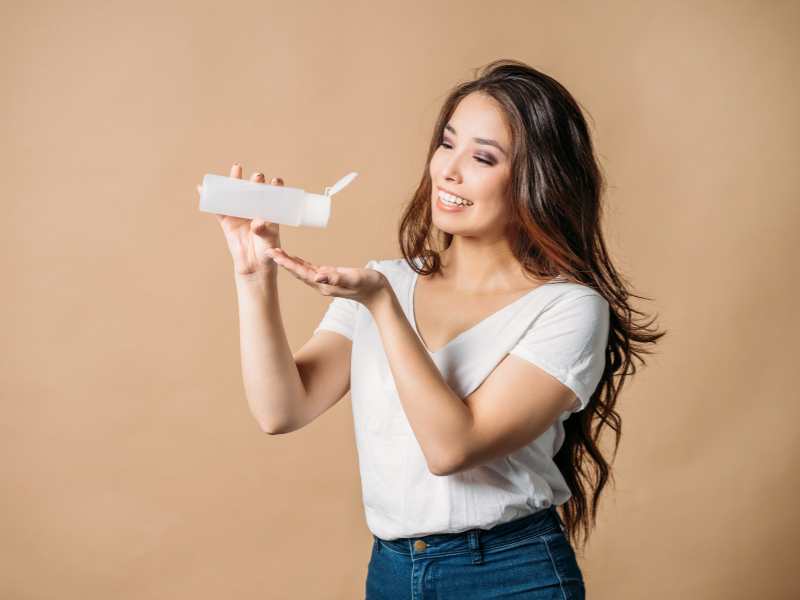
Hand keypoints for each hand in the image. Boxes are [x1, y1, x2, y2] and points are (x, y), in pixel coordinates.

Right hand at [197, 163, 285, 277]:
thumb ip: (263, 231)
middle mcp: (255, 209)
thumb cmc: (267, 252)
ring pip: (237, 195)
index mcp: (269, 212)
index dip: (275, 187)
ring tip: (237, 168)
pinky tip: (203, 188)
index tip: (276, 181)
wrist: (254, 266)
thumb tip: (257, 221)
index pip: (274, 196)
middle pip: (254, 191)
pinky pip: (218, 209)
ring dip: (235, 181)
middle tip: (257, 177)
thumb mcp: (268, 241)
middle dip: (256, 182)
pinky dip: (210, 199)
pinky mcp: (228, 222)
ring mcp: (240, 214)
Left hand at [265, 248, 388, 308]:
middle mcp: (321, 284)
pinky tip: (295, 259)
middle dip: (283, 262)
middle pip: (298, 272)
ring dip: (289, 262)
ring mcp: (325, 282)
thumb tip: (318, 275)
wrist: (378, 294)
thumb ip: (337, 277)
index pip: (301, 272)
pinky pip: (311, 270)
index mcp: (324, 284)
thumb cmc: (368, 285)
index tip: (274, 255)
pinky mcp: (330, 278)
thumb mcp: (354, 279)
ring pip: (302, 271)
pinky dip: (301, 264)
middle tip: (269, 251)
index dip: (287, 263)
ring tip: (277, 253)